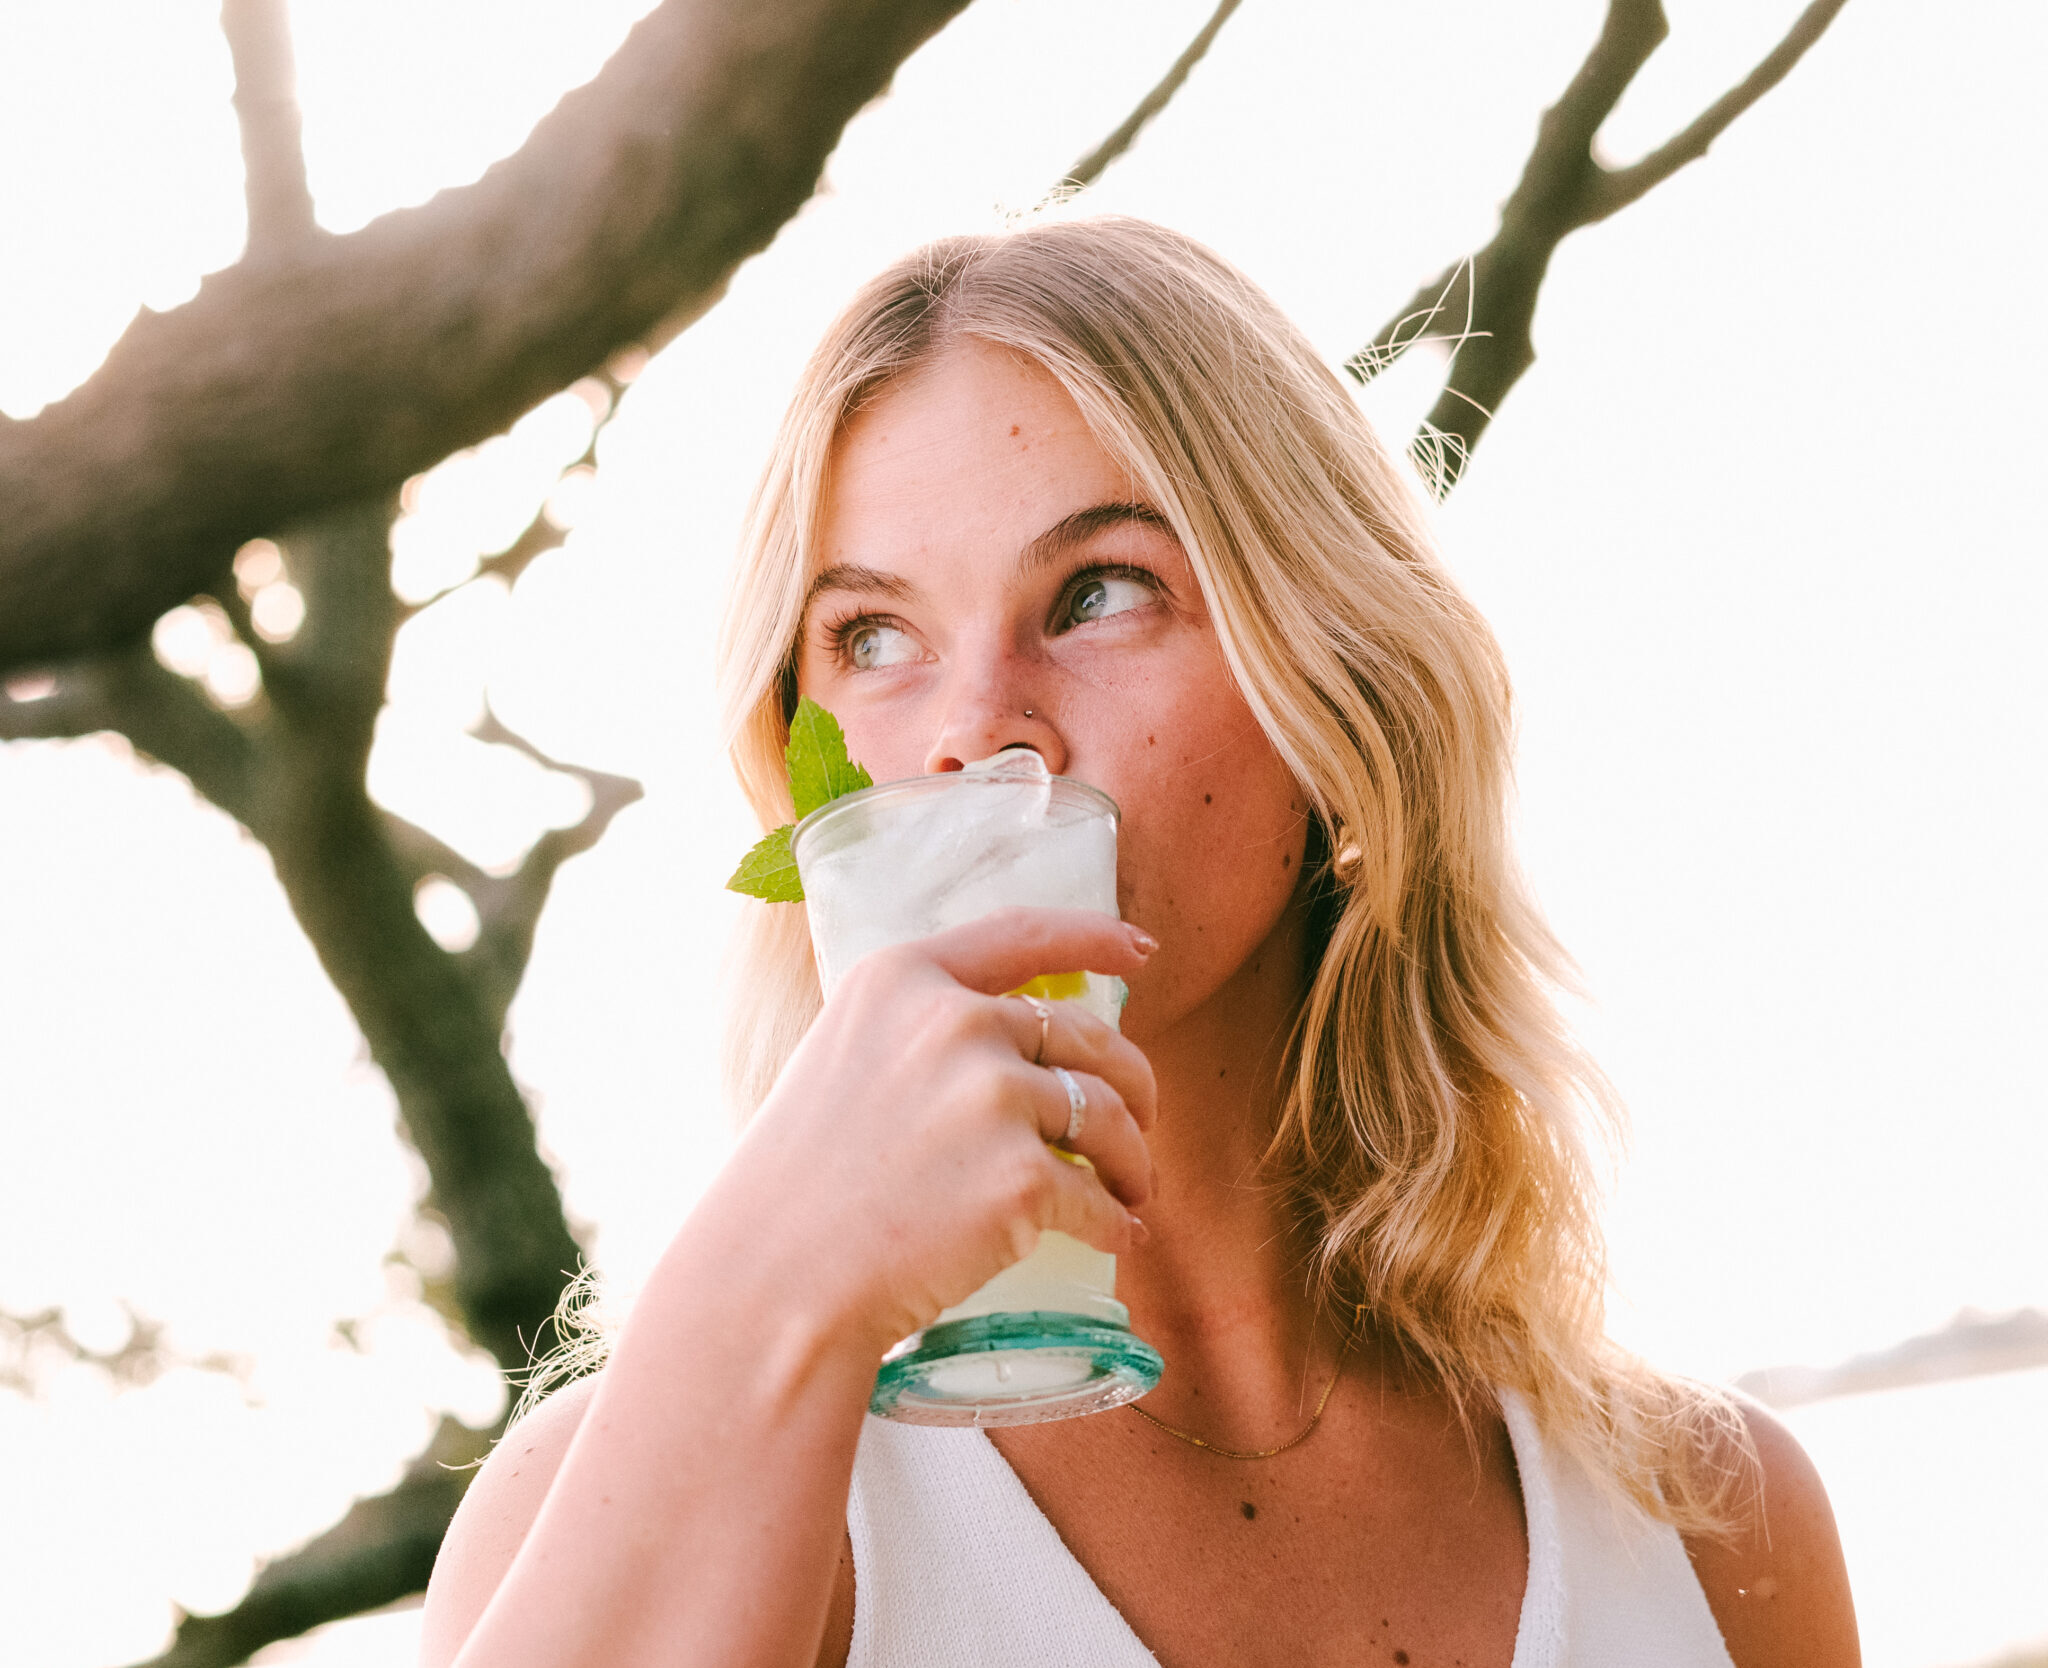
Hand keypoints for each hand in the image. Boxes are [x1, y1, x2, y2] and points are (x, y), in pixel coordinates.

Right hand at [709, 907, 1158, 1353]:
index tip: (1141, 952)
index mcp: (903, 979)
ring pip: (1110, 1117)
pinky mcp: (1022, 1178)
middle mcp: (954, 1022)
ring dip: (1131, 1159)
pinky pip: (1100, 1200)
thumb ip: (918, 1034)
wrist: (775, 1281)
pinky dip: (1115, 1223)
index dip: (1096, 937)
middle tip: (1138, 1125)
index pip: (1024, 934)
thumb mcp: (843, 1060)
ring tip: (1129, 1191)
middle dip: (1132, 1083)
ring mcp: (993, 1097)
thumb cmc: (799, 1186)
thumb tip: (1013, 1047)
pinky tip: (1116, 1236)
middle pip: (1090, 1037)